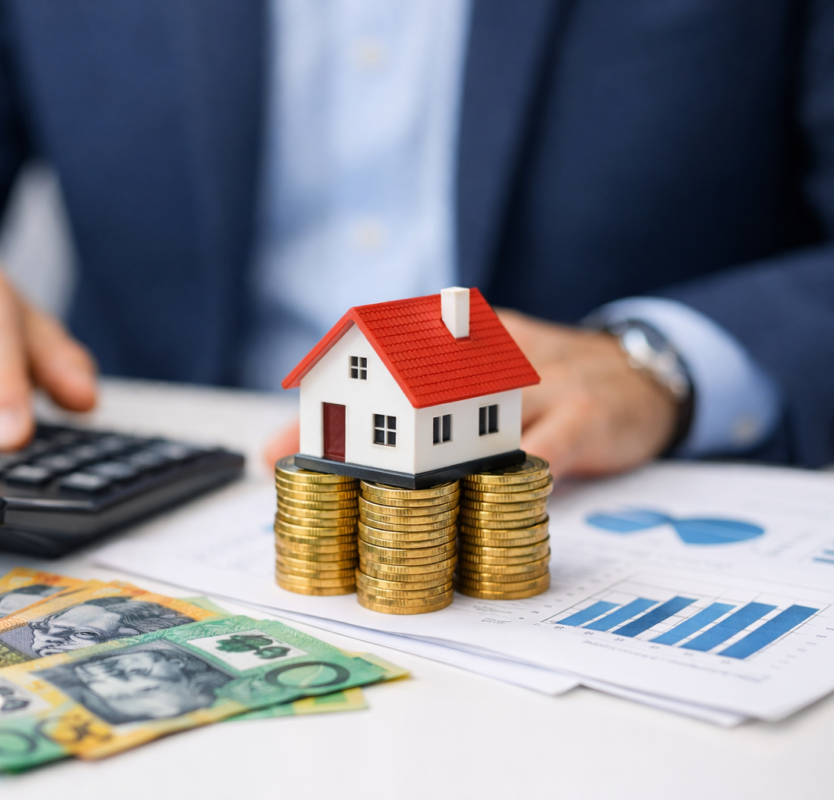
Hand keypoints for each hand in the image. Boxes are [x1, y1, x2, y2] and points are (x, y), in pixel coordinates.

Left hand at [262, 311, 679, 477]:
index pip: (367, 374)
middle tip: (311, 483)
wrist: (640, 371)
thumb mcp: (471, 389)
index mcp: (450, 344)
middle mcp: (485, 352)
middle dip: (351, 439)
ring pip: (473, 415)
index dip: (318, 416)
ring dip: (429, 458)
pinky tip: (496, 490)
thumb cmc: (539, 389)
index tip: (271, 455)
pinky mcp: (586, 408)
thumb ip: (409, 417)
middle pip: (407, 392)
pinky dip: (523, 466)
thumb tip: (317, 456)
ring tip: (385, 495)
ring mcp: (537, 378)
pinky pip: (551, 440)